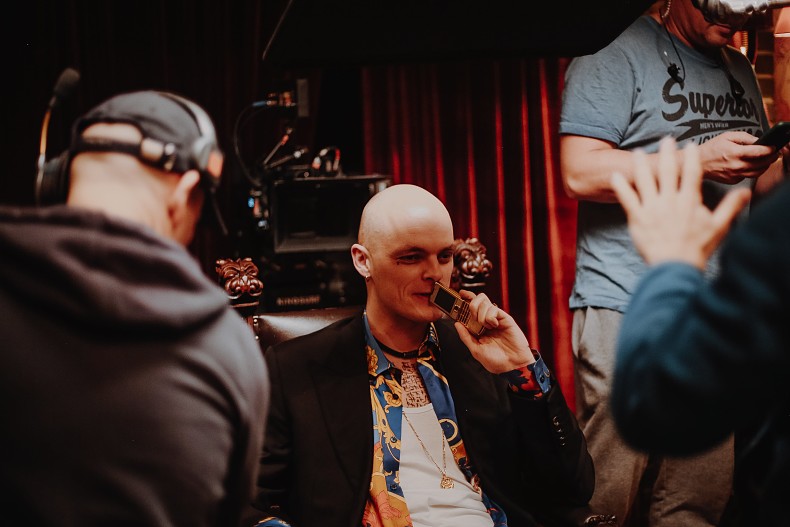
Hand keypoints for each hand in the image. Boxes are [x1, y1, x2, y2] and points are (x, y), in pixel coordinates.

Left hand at [453, 290, 533, 373]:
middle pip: (477, 300)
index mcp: (478, 328)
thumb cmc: (496, 361)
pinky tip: (493, 325)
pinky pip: (494, 308)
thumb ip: (466, 336)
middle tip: (472, 316)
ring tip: (485, 326)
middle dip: (471, 303)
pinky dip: (490, 317)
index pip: (470, 310)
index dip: (465, 300)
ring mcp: (496, 319)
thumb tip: (457, 324)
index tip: (460, 295)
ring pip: (484, 302)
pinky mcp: (505, 318)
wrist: (513, 365)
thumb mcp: (476, 350)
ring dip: (480, 314)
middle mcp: (486, 321)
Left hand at [611, 137, 751, 268]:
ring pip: (645, 181)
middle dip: (667, 153)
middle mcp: (670, 200)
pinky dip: (620, 187)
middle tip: (665, 139)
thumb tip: (745, 193)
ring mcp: (652, 208)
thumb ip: (730, 207)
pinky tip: (614, 176)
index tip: (689, 146)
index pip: (692, 173)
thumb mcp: (718, 227)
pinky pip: (627, 199)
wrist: (675, 265)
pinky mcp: (637, 218)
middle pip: (668, 171)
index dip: (691, 158)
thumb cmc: (697, 248)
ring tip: (636, 152)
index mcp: (689, 201)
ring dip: (640, 165)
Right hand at [698, 131, 778, 183]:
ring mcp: (734, 175)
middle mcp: (736, 166)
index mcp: (735, 153)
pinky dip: (753, 171)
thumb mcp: (727, 136)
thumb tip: (758, 140)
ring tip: (767, 160)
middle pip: (761, 164)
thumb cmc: (710, 149)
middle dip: (771, 158)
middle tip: (774, 153)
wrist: (698, 163)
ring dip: (765, 166)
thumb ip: (744, 137)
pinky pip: (748, 176)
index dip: (770, 149)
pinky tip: (751, 165)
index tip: (775, 147)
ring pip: (757, 172)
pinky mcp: (733, 181)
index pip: (759, 152)